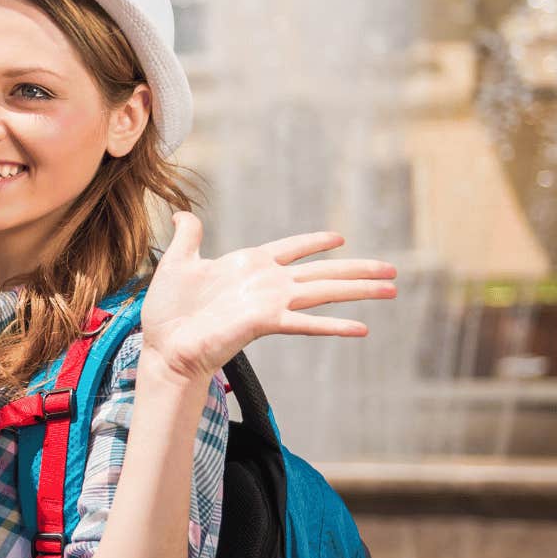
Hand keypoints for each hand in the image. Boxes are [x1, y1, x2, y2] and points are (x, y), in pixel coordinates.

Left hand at [140, 213, 398, 385]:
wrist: (164, 344)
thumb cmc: (168, 310)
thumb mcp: (178, 263)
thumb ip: (188, 237)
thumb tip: (183, 214)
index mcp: (248, 264)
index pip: (290, 248)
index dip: (313, 242)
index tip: (339, 236)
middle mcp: (266, 283)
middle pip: (321, 272)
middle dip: (357, 269)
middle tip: (393, 269)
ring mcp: (269, 303)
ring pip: (324, 291)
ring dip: (359, 289)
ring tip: (392, 288)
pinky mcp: (265, 322)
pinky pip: (306, 322)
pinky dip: (334, 325)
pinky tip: (362, 328)